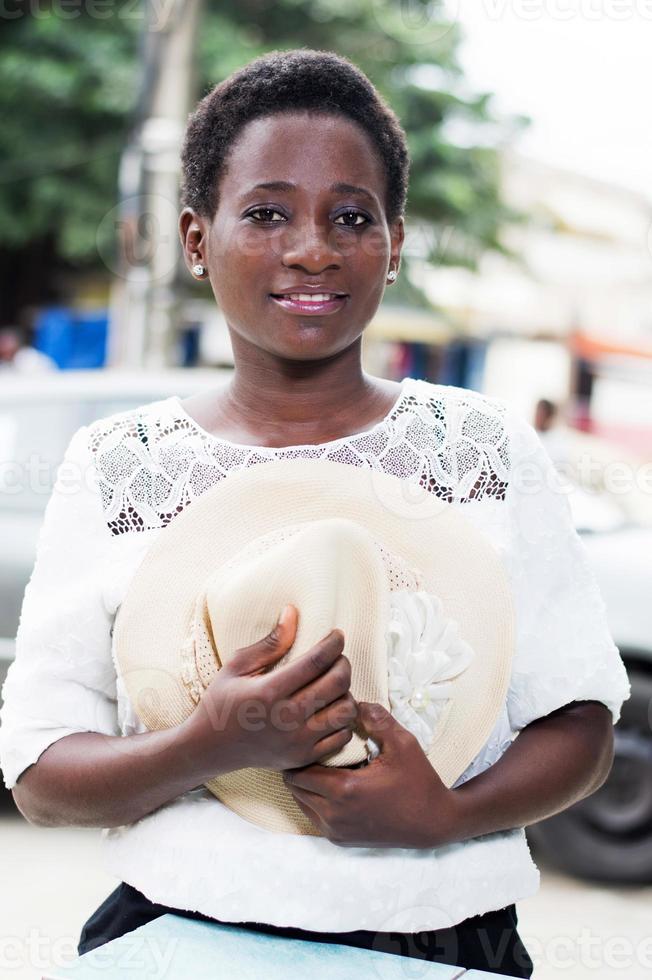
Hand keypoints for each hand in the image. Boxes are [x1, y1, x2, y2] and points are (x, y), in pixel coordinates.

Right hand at [178, 604, 357, 782]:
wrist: (209, 748)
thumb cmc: (221, 701)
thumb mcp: (237, 666)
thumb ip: (270, 642)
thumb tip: (293, 612)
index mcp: (269, 692)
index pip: (316, 661)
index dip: (333, 643)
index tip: (337, 635)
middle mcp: (286, 719)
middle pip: (338, 683)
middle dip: (343, 663)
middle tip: (337, 658)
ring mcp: (297, 742)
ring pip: (346, 711)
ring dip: (346, 693)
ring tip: (333, 685)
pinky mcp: (303, 759)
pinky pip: (342, 737)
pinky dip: (342, 721)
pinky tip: (329, 710)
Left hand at [282, 701, 459, 847]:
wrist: (434, 823)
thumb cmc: (419, 782)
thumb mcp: (403, 743)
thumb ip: (377, 719)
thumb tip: (355, 703)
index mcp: (344, 790)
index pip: (299, 771)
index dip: (301, 752)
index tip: (310, 738)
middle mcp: (334, 815)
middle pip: (295, 788)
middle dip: (299, 767)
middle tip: (312, 750)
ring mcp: (336, 831)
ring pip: (301, 803)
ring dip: (306, 785)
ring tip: (321, 766)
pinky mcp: (341, 840)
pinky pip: (314, 817)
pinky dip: (315, 801)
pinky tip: (333, 785)